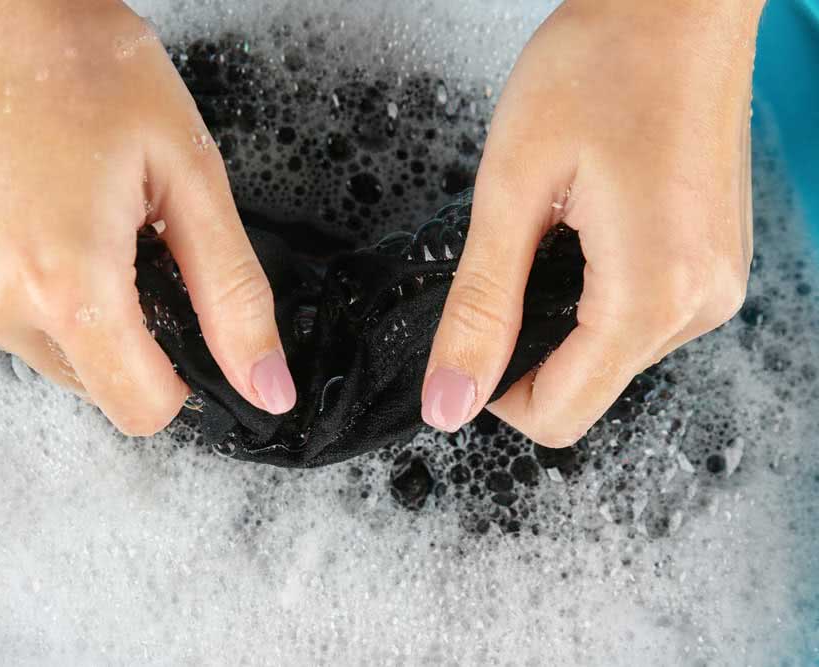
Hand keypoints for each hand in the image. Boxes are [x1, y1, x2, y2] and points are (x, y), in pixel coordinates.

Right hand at [0, 0, 295, 434]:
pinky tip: (24, 222)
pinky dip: (21, 290)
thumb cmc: (82, 67)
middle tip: (122, 240)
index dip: (178, 379)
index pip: (141, 409)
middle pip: (96, 384)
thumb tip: (267, 387)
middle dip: (126, 330)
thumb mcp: (189, 177)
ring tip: (70, 221)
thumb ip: (233, 295)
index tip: (181, 323)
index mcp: (66, 283)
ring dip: (72, 310)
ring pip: (46, 355)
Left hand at [422, 0, 761, 445]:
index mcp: (652, 294)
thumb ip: (479, 304)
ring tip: (554, 232)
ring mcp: (715, 285)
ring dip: (561, 318)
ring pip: (609, 358)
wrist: (678, 2)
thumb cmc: (603, 63)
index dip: (493, 393)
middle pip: (585, 391)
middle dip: (527, 349)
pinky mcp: (712, 263)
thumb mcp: (512, 187)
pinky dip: (594, 296)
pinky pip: (639, 318)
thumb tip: (449, 399)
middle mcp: (699, 304)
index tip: (466, 336)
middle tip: (508, 262)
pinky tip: (585, 233)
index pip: (560, 414)